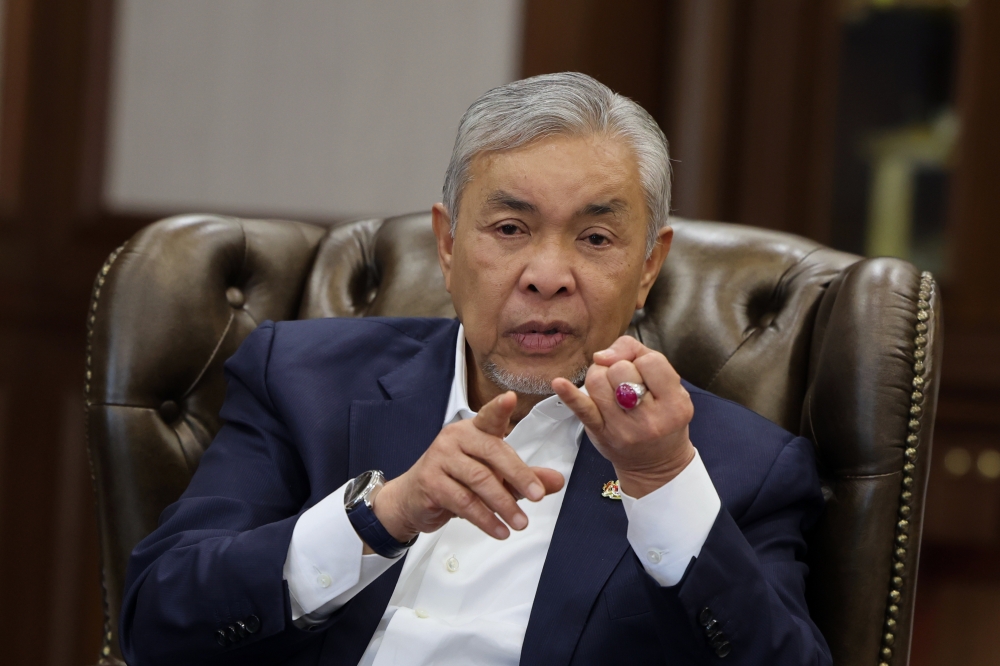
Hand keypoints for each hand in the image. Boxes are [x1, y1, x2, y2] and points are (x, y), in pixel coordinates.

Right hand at [372, 391, 564, 542]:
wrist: (412, 499)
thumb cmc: (456, 480)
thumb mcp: (495, 476)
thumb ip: (526, 476)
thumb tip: (557, 482)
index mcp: (473, 430)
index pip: (489, 417)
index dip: (499, 408)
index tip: (510, 398)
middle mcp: (455, 438)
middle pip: (492, 453)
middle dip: (518, 476)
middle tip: (538, 496)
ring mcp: (440, 459)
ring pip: (479, 481)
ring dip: (504, 505)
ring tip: (521, 523)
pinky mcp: (431, 483)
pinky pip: (464, 502)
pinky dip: (485, 519)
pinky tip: (500, 530)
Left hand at [552, 336, 694, 497]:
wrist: (656, 463)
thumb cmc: (663, 417)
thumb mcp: (670, 386)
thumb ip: (639, 354)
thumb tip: (604, 354)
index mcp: (676, 405)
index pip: (650, 362)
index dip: (642, 361)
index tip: (643, 374)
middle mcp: (650, 420)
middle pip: (621, 369)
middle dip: (620, 369)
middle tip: (626, 384)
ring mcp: (623, 429)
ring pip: (598, 380)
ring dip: (600, 377)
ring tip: (610, 389)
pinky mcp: (599, 432)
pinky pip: (582, 409)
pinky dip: (569, 395)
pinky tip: (559, 383)